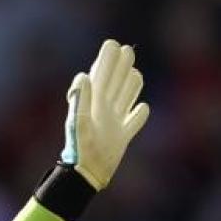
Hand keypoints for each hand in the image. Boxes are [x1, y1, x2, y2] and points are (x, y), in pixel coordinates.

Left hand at [61, 39, 150, 189]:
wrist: (87, 175)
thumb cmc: (81, 150)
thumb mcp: (79, 123)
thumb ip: (80, 100)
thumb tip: (83, 76)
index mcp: (94, 104)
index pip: (102, 76)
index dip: (107, 60)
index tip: (113, 44)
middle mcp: (104, 111)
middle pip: (115, 83)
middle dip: (121, 66)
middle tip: (127, 51)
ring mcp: (114, 124)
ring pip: (126, 98)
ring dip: (131, 85)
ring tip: (134, 74)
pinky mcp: (122, 138)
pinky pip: (134, 122)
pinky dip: (139, 114)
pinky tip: (142, 108)